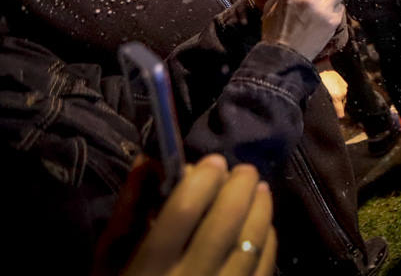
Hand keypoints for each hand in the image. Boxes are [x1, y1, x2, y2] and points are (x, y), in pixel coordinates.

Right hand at [106, 155, 275, 275]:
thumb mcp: (109, 260)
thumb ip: (129, 210)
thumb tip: (149, 159)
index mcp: (147, 269)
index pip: (182, 212)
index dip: (202, 180)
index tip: (214, 161)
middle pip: (224, 224)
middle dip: (239, 189)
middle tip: (245, 170)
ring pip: (251, 245)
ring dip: (260, 210)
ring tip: (260, 189)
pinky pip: (263, 269)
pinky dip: (267, 241)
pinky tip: (264, 225)